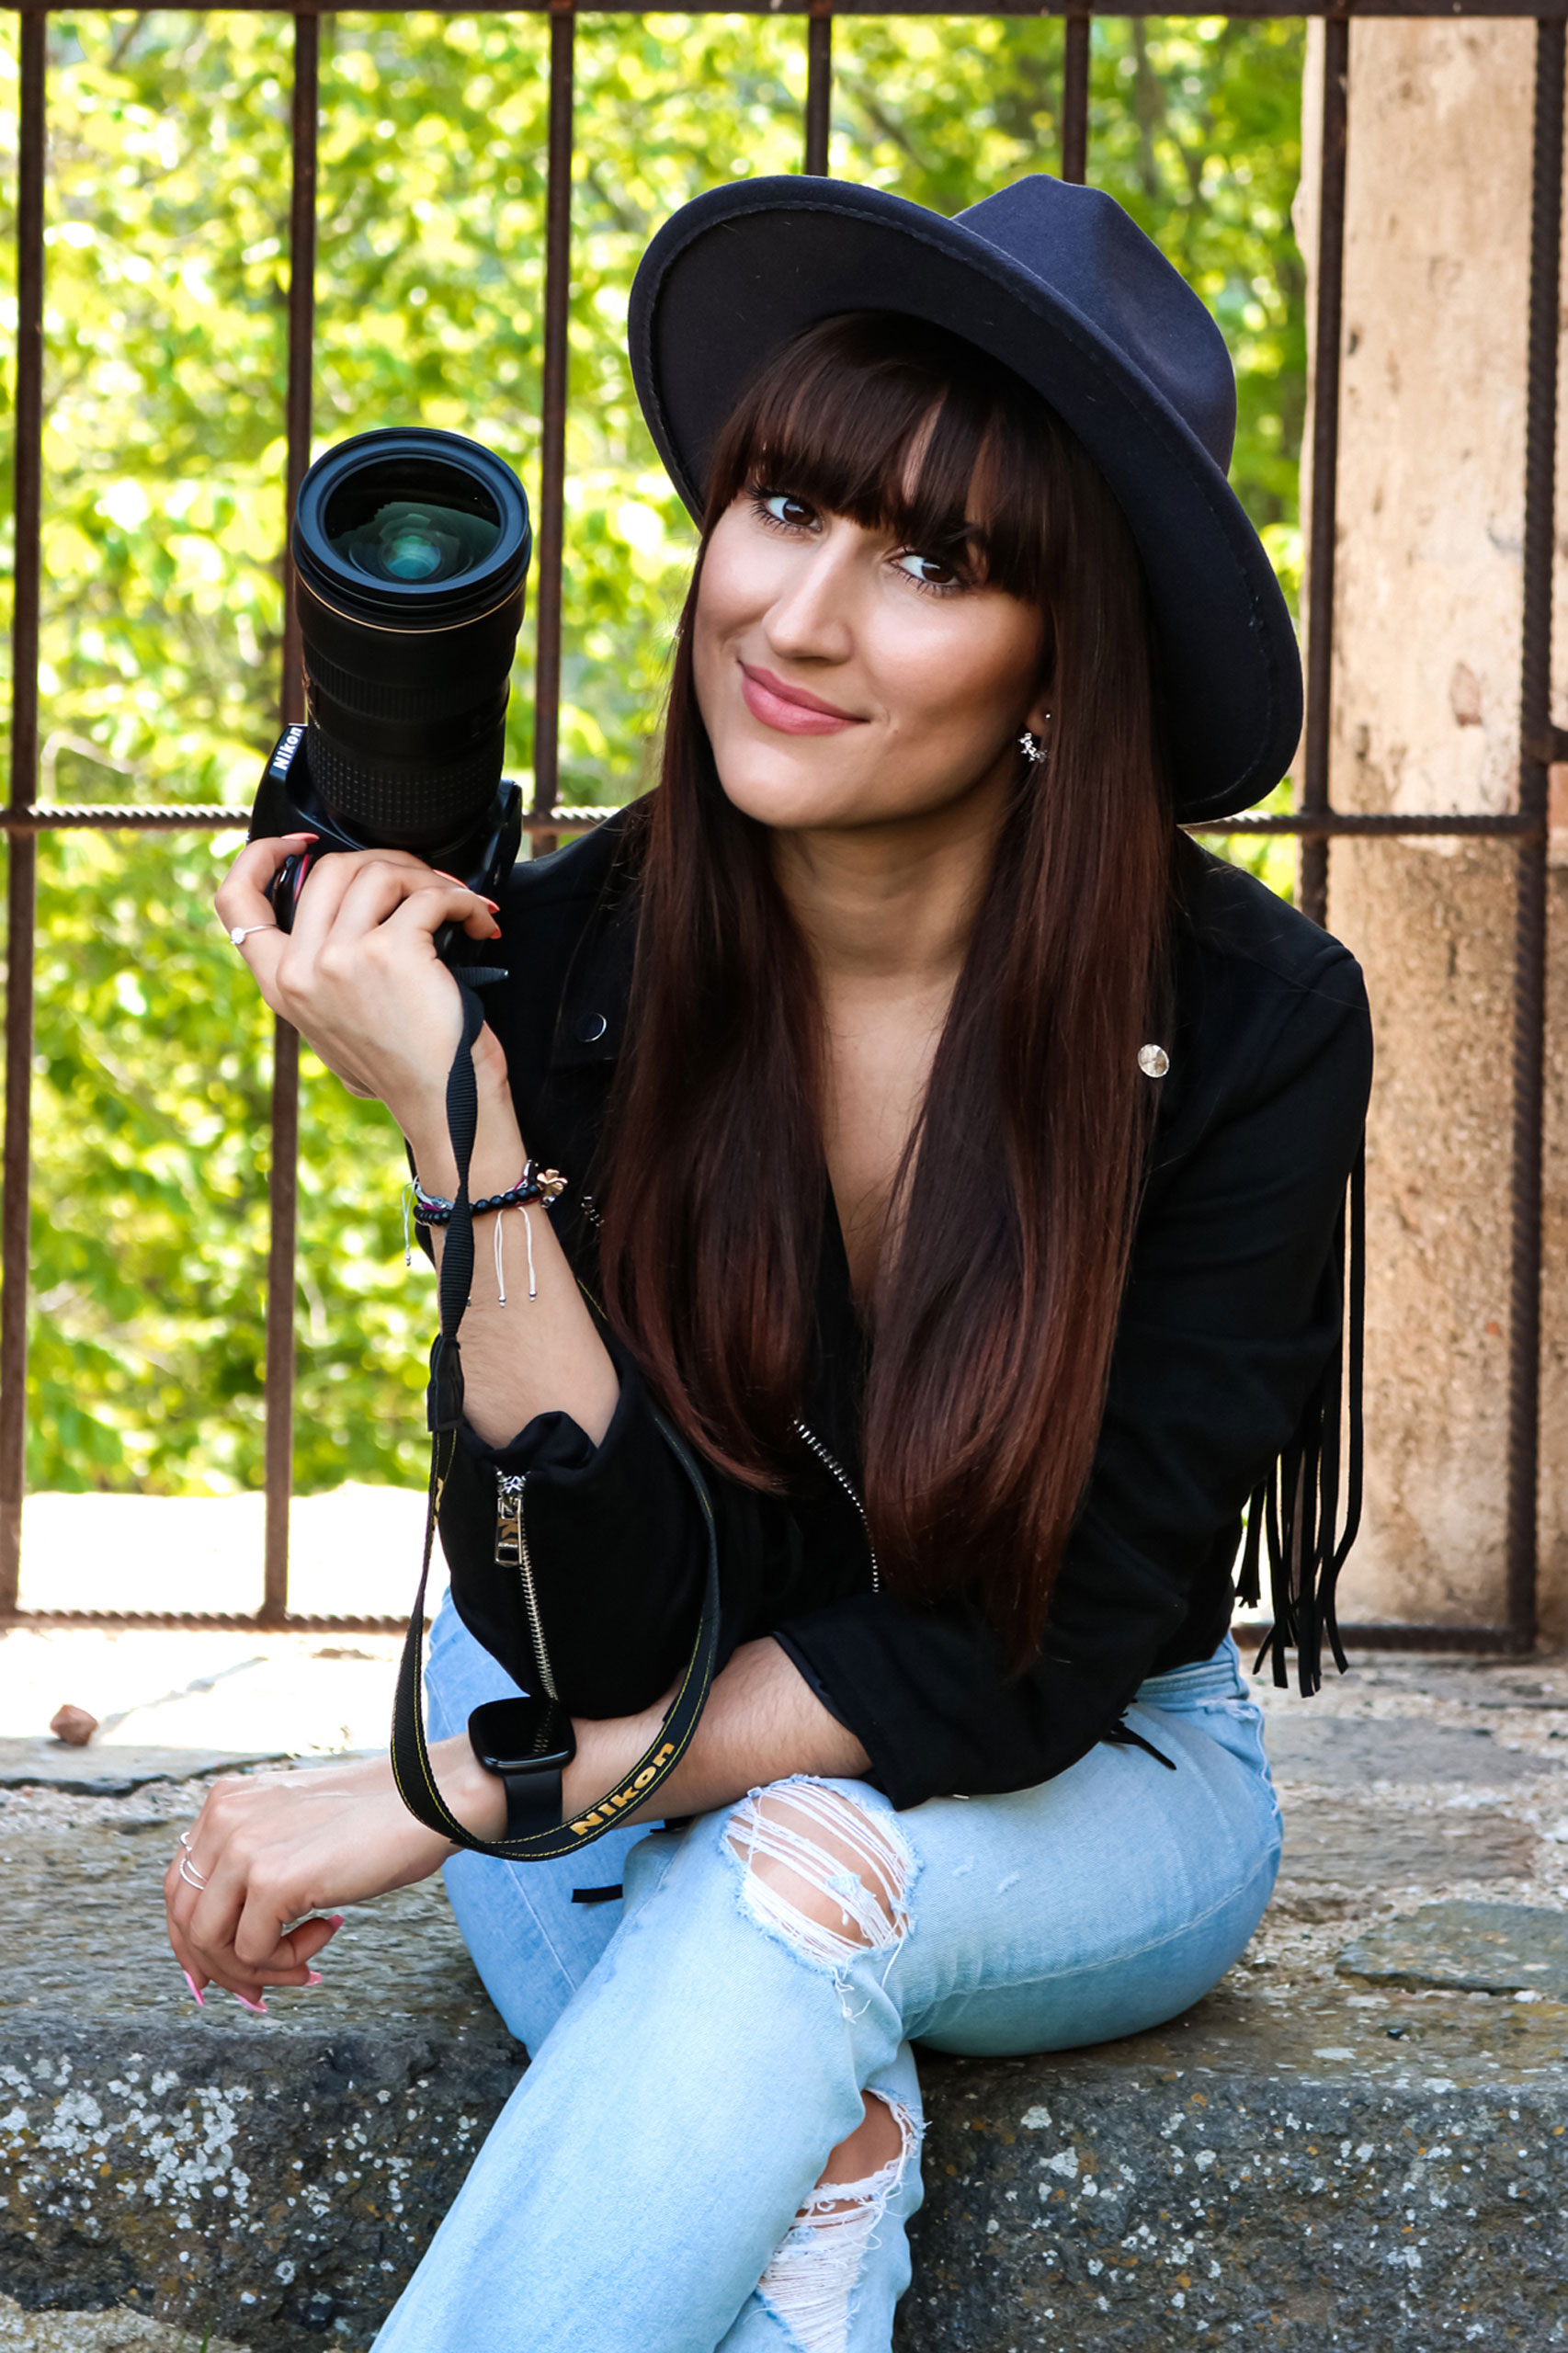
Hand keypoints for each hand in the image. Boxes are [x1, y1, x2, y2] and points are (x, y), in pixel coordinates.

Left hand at [164, 1738, 505, 2009]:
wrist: (430, 1800)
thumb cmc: (379, 1818)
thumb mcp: (295, 1830)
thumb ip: (254, 1864)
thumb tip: (220, 1946)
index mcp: (226, 1801)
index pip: (180, 1885)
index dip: (195, 1939)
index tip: (221, 1972)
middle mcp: (223, 1818)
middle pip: (185, 1918)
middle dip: (219, 1966)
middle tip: (262, 1989)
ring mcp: (243, 1848)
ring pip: (210, 1943)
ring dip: (259, 1968)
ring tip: (307, 1959)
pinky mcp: (271, 1880)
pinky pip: (252, 1952)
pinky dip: (288, 1961)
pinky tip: (330, 1930)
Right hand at [214, 836, 516, 1149]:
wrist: (442, 1102)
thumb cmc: (403, 1065)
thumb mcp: (333, 1022)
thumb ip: (320, 972)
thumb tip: (341, 908)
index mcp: (280, 983)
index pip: (235, 900)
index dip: (261, 855)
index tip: (301, 842)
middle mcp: (301, 969)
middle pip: (329, 869)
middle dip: (385, 863)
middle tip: (422, 885)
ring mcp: (341, 959)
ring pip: (379, 872)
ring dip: (427, 879)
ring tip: (455, 905)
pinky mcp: (391, 952)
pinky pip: (430, 897)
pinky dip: (463, 900)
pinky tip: (478, 919)